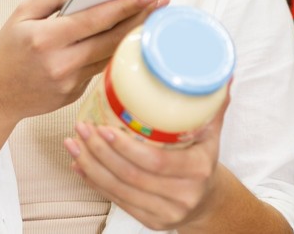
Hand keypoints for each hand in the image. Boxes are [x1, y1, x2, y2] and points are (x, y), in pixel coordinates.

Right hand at [0, 0, 164, 122]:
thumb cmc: (5, 52)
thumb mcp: (20, 15)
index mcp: (47, 38)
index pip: (95, 19)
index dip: (125, 6)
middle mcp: (61, 62)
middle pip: (111, 38)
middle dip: (139, 19)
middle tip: (160, 4)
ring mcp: (70, 82)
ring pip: (110, 56)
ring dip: (131, 37)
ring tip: (149, 19)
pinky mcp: (75, 95)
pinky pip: (98, 69)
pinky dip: (110, 54)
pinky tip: (123, 40)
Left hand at [65, 94, 230, 230]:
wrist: (208, 199)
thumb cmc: (204, 158)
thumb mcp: (211, 132)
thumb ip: (210, 104)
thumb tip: (219, 73)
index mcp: (198, 169)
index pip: (156, 162)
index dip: (126, 148)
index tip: (105, 128)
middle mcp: (183, 194)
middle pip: (132, 176)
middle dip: (101, 152)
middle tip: (83, 128)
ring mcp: (165, 212)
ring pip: (119, 190)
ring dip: (91, 166)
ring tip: (74, 144)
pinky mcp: (150, 221)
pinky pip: (116, 201)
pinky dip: (94, 182)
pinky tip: (81, 165)